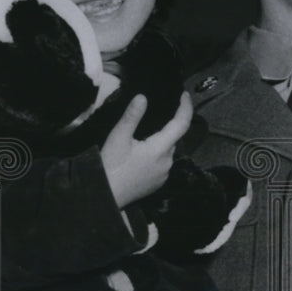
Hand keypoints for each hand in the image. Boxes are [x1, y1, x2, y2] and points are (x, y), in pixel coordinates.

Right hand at [102, 92, 192, 208]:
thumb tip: (143, 97)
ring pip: (168, 151)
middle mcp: (167, 162)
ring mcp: (164, 175)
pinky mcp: (158, 183)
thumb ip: (132, 116)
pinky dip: (157, 155)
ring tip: (147, 133)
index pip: (182, 124)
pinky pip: (163, 163)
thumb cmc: (111, 165)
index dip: (186, 107)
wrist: (105, 196)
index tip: (185, 95)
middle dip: (170, 125)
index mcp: (161, 148)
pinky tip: (143, 154)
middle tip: (159, 112)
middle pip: (174, 138)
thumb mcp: (118, 137)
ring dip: (162, 141)